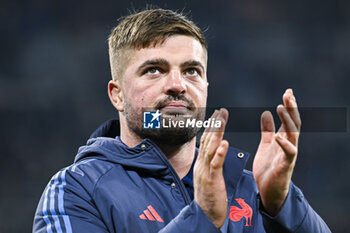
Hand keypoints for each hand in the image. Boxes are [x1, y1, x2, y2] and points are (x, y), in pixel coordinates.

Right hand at [194, 108, 228, 227]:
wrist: (204, 215)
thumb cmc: (209, 197)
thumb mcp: (208, 177)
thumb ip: (210, 164)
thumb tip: (214, 152)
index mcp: (202, 163)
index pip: (206, 141)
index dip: (212, 127)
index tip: (217, 115)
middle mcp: (201, 164)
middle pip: (208, 140)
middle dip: (215, 124)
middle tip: (221, 110)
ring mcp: (205, 172)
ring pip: (211, 148)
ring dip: (217, 133)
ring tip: (222, 119)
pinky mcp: (211, 180)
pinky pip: (216, 165)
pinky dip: (220, 153)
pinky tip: (225, 143)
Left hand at [253, 89, 300, 215]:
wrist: (267, 189)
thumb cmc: (268, 167)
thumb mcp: (266, 144)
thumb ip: (267, 129)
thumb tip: (266, 112)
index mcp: (284, 139)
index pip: (289, 119)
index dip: (289, 106)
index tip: (287, 92)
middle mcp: (289, 144)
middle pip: (293, 123)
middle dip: (291, 108)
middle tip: (288, 94)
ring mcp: (288, 155)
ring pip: (293, 135)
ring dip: (287, 121)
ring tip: (281, 108)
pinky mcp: (285, 165)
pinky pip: (288, 153)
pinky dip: (284, 144)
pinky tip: (279, 136)